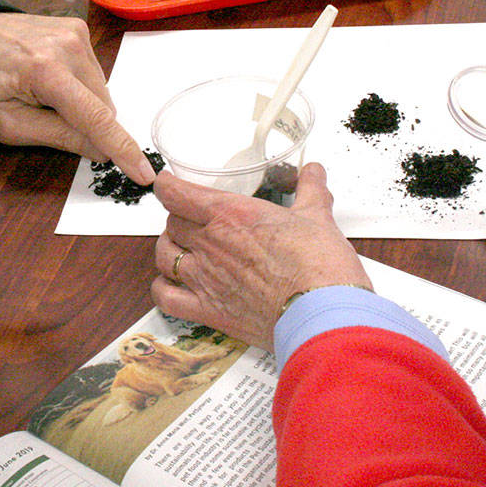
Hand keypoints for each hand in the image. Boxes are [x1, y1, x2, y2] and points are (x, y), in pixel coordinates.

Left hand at [0, 12, 154, 183]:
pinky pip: (93, 71)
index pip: (95, 117)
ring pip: (101, 89)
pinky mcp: (77, 28)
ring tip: (44, 94)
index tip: (144, 172)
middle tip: (48, 117)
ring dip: (82, 103)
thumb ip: (57, 137)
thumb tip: (100, 152)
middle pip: (103, 105)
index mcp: (46, 71)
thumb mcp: (8, 123)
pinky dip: (78, 84)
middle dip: (88, 124)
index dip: (121, 148)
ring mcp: (75, 33)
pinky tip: (50, 78)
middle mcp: (68, 46)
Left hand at [150, 164, 370, 349]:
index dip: (168, 186)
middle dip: (178, 219)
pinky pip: (166, 298)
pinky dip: (163, 290)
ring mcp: (205, 278)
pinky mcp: (208, 310)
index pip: (176, 193)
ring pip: (163, 256)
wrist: (322, 313)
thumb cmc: (319, 266)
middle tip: (192, 221)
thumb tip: (313, 173)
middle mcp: (211, 243)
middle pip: (171, 223)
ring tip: (180, 249)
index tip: (170, 184)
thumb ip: (309, 191)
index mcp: (231, 214)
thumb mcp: (316, 217)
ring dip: (168, 250)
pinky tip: (172, 286)